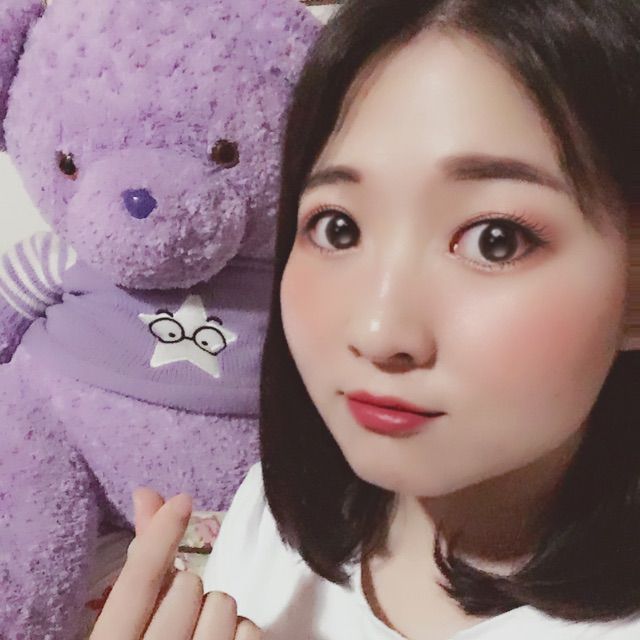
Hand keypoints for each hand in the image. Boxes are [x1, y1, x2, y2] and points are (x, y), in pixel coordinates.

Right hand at [89, 488, 261, 639]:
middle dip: (190, 597)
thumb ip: (141, 564)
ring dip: (218, 618)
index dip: (159, 537)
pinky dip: (245, 637)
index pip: (135, 585)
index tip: (182, 500)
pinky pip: (251, 630)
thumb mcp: (133, 623)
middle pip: (189, 587)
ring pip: (224, 604)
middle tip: (180, 626)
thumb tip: (148, 495)